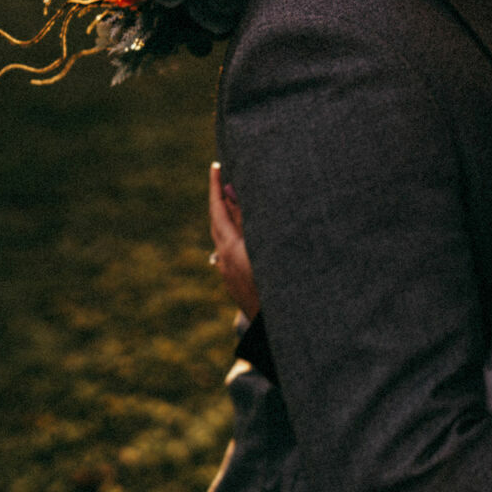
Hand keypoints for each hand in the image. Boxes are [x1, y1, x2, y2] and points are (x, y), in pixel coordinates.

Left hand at [207, 161, 258, 319]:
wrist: (272, 324)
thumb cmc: (276, 282)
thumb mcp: (263, 242)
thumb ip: (246, 216)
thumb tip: (230, 190)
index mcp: (230, 246)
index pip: (218, 208)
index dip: (216, 186)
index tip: (215, 166)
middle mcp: (223, 257)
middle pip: (216, 221)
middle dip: (219, 198)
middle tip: (224, 177)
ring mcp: (227, 270)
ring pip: (222, 236)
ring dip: (226, 216)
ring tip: (234, 199)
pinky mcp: (233, 279)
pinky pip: (227, 248)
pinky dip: (232, 232)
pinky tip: (242, 230)